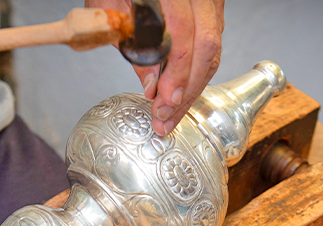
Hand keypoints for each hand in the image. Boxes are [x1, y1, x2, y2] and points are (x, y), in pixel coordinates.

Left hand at [86, 0, 223, 135]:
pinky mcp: (211, 12)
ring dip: (192, 89)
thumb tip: (152, 86)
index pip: (182, 34)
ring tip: (170, 115)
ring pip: (212, 51)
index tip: (165, 101)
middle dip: (187, 90)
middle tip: (165, 117)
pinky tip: (179, 96)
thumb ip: (131, 45)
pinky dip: (196, 76)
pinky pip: (212, 48)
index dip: (176, 73)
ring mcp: (209, 1)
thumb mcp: (109, 8)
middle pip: (206, 47)